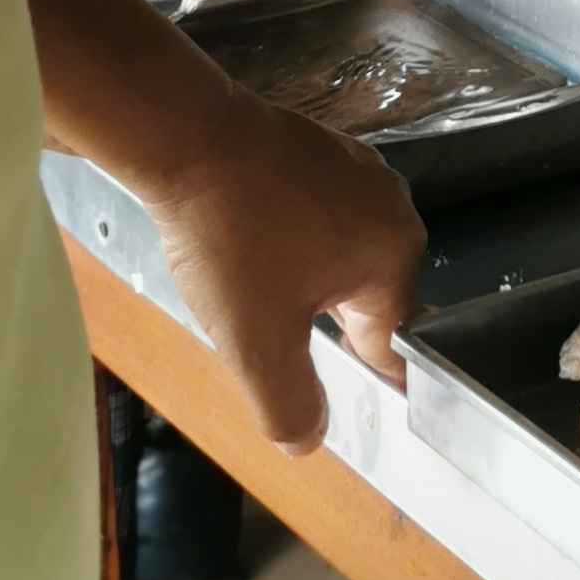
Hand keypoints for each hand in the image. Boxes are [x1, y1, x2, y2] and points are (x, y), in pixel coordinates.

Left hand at [8, 0, 423, 452]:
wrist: (185, 138)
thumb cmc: (232, 242)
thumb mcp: (256, 344)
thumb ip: (290, 404)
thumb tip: (310, 442)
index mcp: (394, 255)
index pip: (387, 339)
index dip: (348, 367)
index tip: (311, 369)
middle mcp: (392, 207)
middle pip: (360, 295)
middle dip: (314, 316)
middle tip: (261, 318)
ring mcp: (359, 169)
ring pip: (335, 253)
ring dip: (299, 275)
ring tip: (249, 278)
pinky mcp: (321, 147)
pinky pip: (315, 212)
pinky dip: (286, 233)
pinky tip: (246, 237)